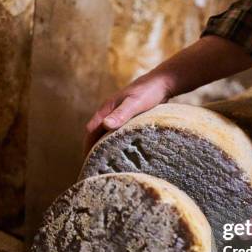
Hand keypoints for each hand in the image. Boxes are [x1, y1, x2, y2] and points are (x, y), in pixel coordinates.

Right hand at [84, 35, 251, 152]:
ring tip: (107, 166)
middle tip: (95, 169)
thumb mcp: (135, 103)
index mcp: (106, 109)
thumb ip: (121, 114)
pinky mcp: (128, 118)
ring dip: (104, 147)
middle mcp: (109, 113)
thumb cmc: (149, 92)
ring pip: (106, 134)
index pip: (90, 132)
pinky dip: (115, 143)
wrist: (163, 82)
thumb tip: (105, 125)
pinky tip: (122, 154)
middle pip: (96, 134)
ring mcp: (118, 115)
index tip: (88, 164)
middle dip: (93, 150)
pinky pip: (117, 133)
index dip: (88, 148)